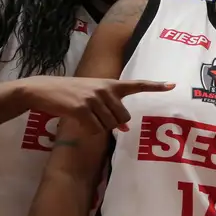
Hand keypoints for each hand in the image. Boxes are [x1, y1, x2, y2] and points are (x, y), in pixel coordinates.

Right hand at [20, 75, 173, 132]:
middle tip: (95, 117)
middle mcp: (105, 90)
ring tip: (83, 115)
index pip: (136, 84)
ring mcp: (93, 99)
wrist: (42, 89)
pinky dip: (88, 130)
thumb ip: (111, 107)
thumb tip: (125, 127)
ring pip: (109, 125)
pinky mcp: (81, 109)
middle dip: (112, 123)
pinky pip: (94, 130)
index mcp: (110, 84)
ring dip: (97, 127)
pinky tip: (78, 121)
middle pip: (123, 118)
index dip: (155, 86)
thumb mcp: (92, 95)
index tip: (172, 85)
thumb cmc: (70, 93)